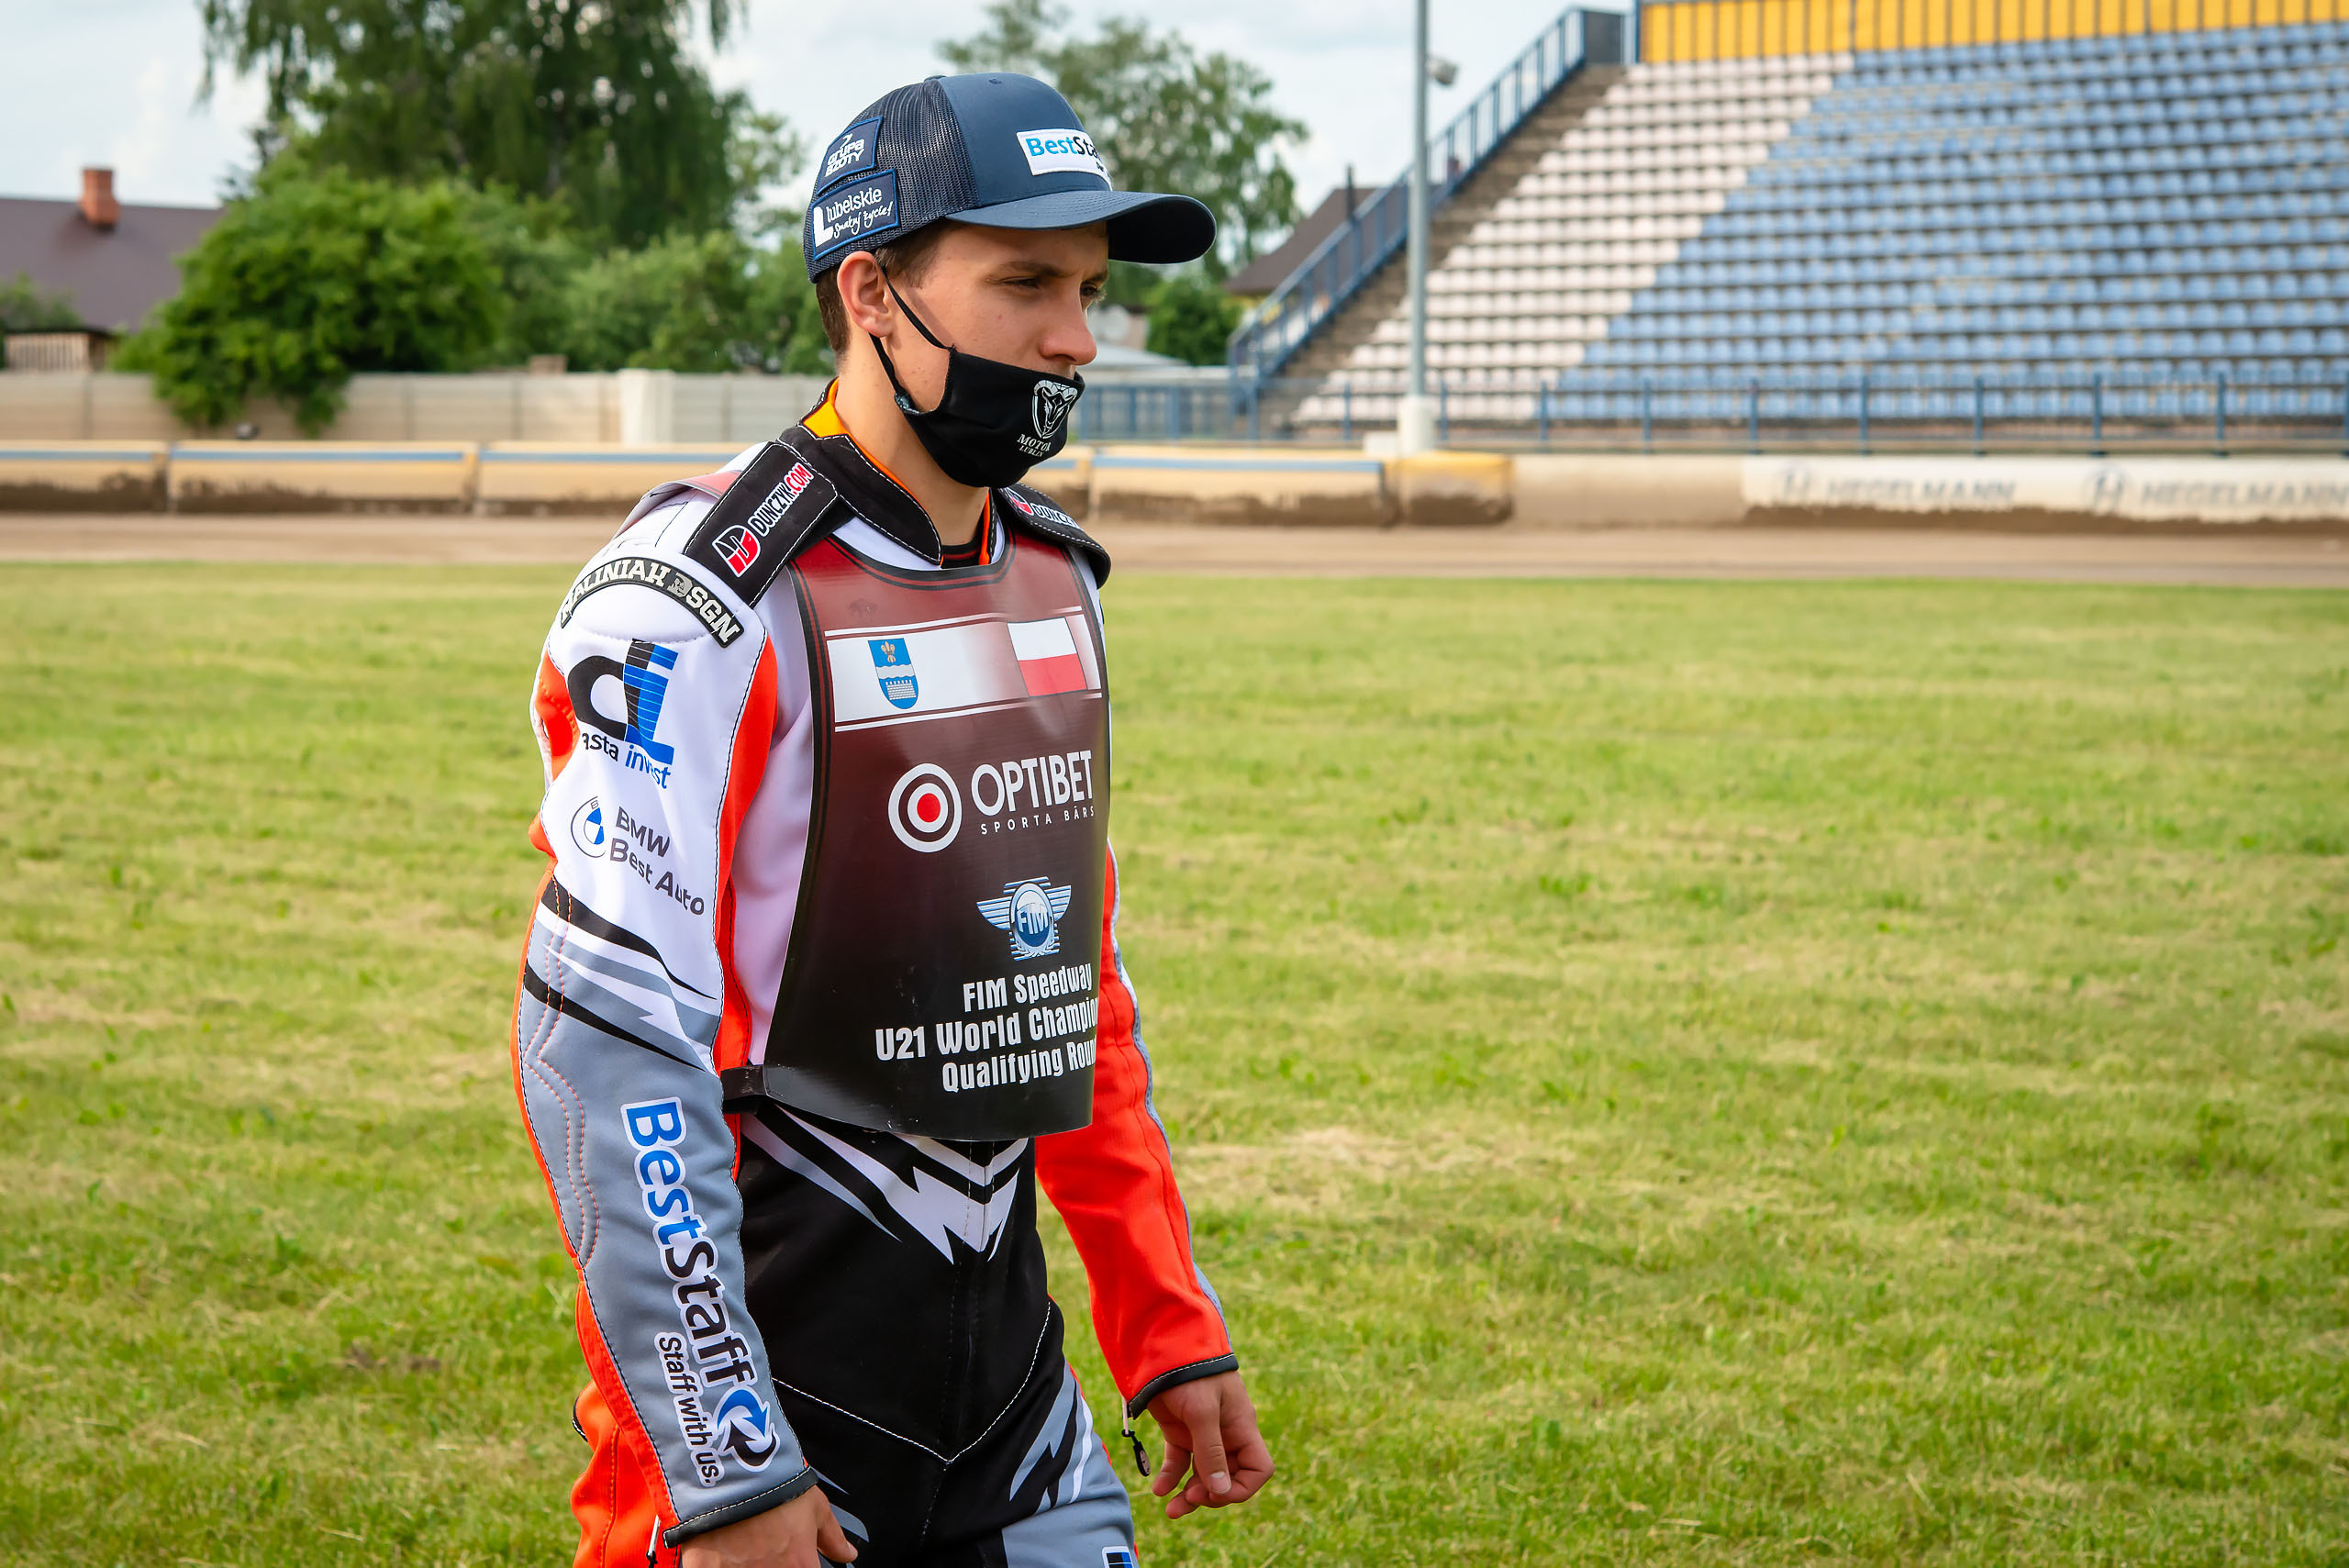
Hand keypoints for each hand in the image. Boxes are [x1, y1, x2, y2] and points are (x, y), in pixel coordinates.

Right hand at [679, 1486, 855, 1567]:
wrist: (734, 1470)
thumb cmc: (775, 1485)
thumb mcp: (815, 1507)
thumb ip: (833, 1537)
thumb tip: (848, 1553)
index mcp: (799, 1566)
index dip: (798, 1563)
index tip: (792, 1556)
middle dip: (770, 1562)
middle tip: (764, 1545)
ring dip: (745, 1561)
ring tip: (742, 1544)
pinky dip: (718, 1563)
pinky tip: (720, 1549)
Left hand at [1146, 1370, 1273, 1519]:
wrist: (1162, 1347)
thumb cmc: (1190, 1373)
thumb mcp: (1202, 1412)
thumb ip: (1211, 1451)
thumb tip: (1220, 1491)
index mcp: (1241, 1428)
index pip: (1258, 1469)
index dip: (1241, 1488)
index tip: (1216, 1493)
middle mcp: (1225, 1435)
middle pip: (1228, 1478)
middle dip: (1211, 1495)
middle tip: (1189, 1499)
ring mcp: (1202, 1434)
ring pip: (1202, 1475)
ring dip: (1189, 1494)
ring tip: (1170, 1508)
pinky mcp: (1180, 1431)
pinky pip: (1180, 1463)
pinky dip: (1171, 1478)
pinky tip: (1159, 1489)